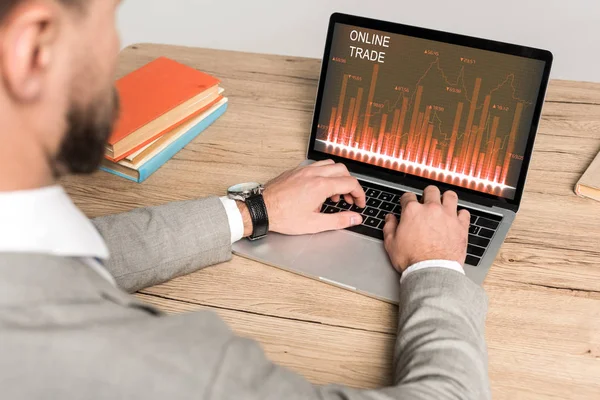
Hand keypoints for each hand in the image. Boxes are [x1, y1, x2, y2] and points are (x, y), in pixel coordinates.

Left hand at [239, 160, 365, 235]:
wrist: (261, 209)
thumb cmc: (283, 216)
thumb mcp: (314, 224)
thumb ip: (338, 220)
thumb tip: (355, 218)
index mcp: (321, 186)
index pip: (350, 183)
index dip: (359, 194)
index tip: (359, 203)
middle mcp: (313, 174)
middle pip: (342, 170)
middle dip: (350, 184)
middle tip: (348, 199)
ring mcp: (303, 170)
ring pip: (329, 165)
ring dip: (337, 177)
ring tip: (333, 195)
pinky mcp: (295, 171)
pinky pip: (316, 166)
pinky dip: (324, 175)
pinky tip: (318, 189)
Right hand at [383, 186, 469, 271]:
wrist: (431, 271)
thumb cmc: (412, 259)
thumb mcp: (391, 244)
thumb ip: (389, 227)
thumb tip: (390, 219)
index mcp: (412, 211)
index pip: (408, 196)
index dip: (406, 200)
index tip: (407, 203)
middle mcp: (431, 209)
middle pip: (431, 191)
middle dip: (427, 194)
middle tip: (426, 200)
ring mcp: (448, 216)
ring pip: (450, 196)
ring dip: (446, 198)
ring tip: (444, 204)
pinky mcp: (461, 226)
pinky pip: (464, 212)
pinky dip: (460, 214)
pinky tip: (456, 218)